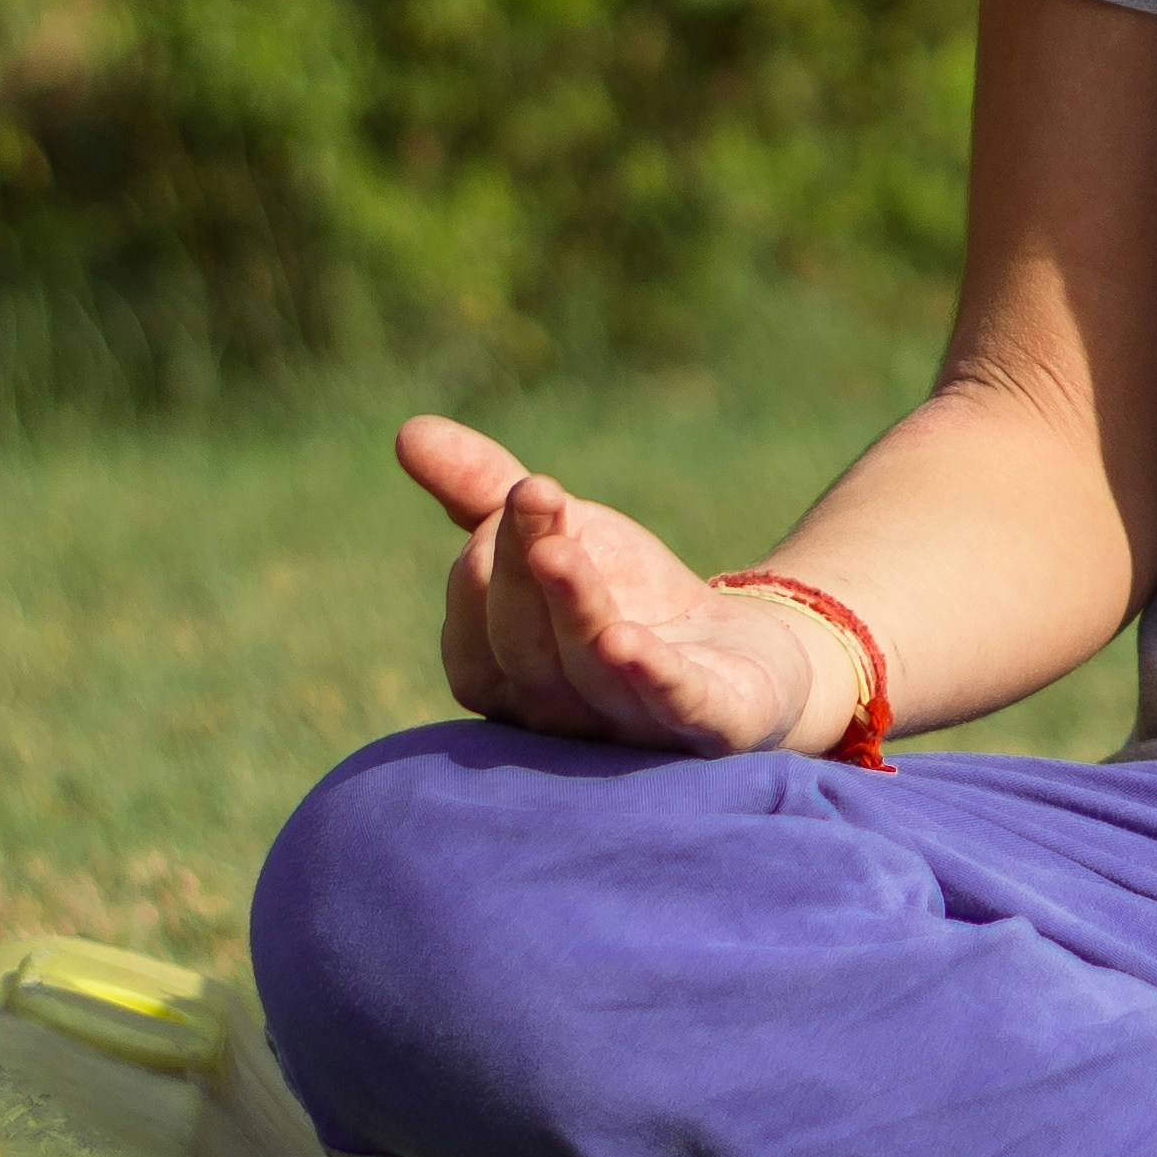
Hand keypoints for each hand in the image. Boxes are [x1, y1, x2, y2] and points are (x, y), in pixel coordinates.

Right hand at [397, 412, 844, 756]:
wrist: (748, 655)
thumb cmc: (628, 595)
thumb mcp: (563, 531)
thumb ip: (484, 492)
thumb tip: (407, 430)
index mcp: (507, 676)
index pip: (476, 630)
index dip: (489, 564)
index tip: (517, 493)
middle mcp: (560, 714)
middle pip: (525, 649)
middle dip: (523, 575)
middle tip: (534, 499)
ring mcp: (633, 726)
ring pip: (589, 675)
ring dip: (573, 611)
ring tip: (559, 551)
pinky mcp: (713, 725)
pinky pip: (674, 708)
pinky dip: (649, 678)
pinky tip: (627, 642)